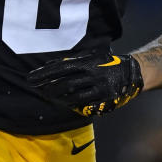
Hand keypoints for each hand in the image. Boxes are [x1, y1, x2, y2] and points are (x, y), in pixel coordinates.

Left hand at [28, 51, 143, 116]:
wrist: (131, 72)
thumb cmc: (106, 63)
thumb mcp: (91, 57)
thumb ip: (72, 61)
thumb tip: (49, 65)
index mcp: (88, 63)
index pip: (61, 69)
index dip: (44, 74)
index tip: (31, 78)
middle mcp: (93, 75)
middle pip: (65, 84)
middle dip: (49, 88)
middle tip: (38, 90)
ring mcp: (99, 88)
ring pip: (73, 96)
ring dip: (59, 98)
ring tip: (49, 97)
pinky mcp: (104, 100)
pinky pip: (85, 104)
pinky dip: (72, 104)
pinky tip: (64, 103)